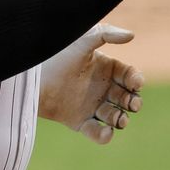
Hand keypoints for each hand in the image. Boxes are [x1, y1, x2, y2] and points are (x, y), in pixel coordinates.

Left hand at [39, 25, 144, 144]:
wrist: (33, 77)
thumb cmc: (57, 55)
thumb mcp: (82, 40)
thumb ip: (106, 34)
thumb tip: (132, 35)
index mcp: (106, 69)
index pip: (130, 76)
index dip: (136, 80)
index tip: (135, 83)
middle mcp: (102, 88)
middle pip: (127, 98)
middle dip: (133, 102)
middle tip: (132, 104)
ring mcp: (91, 106)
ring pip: (115, 117)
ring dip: (121, 119)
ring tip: (119, 119)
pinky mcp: (79, 122)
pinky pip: (96, 133)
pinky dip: (104, 136)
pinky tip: (107, 132)